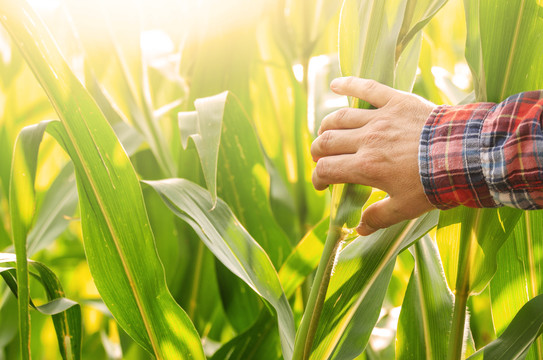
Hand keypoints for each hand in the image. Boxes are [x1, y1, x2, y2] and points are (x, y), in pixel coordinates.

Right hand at [311, 77, 435, 235]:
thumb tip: (358, 230)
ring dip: (327, 127)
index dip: (318, 178)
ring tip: (325, 133)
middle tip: (321, 160)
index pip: (327, 169)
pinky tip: (335, 83)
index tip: (321, 185)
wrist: (465, 154)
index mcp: (365, 167)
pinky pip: (367, 88)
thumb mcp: (406, 208)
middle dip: (317, 152)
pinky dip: (349, 84)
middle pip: (327, 142)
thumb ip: (378, 218)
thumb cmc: (434, 184)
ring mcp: (379, 118)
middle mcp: (366, 140)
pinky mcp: (395, 101)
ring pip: (339, 118)